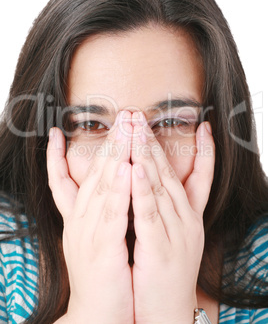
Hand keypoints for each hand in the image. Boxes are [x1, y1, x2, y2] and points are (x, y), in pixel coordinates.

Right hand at [47, 111, 133, 323]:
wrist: (97, 313)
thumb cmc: (103, 272)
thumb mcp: (97, 235)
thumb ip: (103, 209)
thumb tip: (114, 184)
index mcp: (80, 215)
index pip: (84, 173)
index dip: (93, 146)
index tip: (99, 123)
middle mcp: (81, 218)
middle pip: (95, 172)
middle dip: (111, 141)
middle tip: (123, 114)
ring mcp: (88, 231)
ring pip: (102, 186)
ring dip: (115, 156)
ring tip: (126, 131)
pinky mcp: (101, 248)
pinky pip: (111, 214)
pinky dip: (118, 189)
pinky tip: (126, 169)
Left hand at [131, 112, 214, 323]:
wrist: (166, 314)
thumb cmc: (164, 273)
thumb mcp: (174, 236)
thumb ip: (167, 208)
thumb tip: (157, 184)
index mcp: (189, 217)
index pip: (199, 177)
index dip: (203, 151)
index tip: (203, 126)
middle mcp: (186, 220)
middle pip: (170, 174)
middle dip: (154, 143)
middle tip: (141, 118)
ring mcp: (176, 234)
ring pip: (160, 188)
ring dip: (148, 158)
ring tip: (137, 133)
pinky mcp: (159, 249)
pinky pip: (149, 214)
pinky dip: (142, 189)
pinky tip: (134, 168)